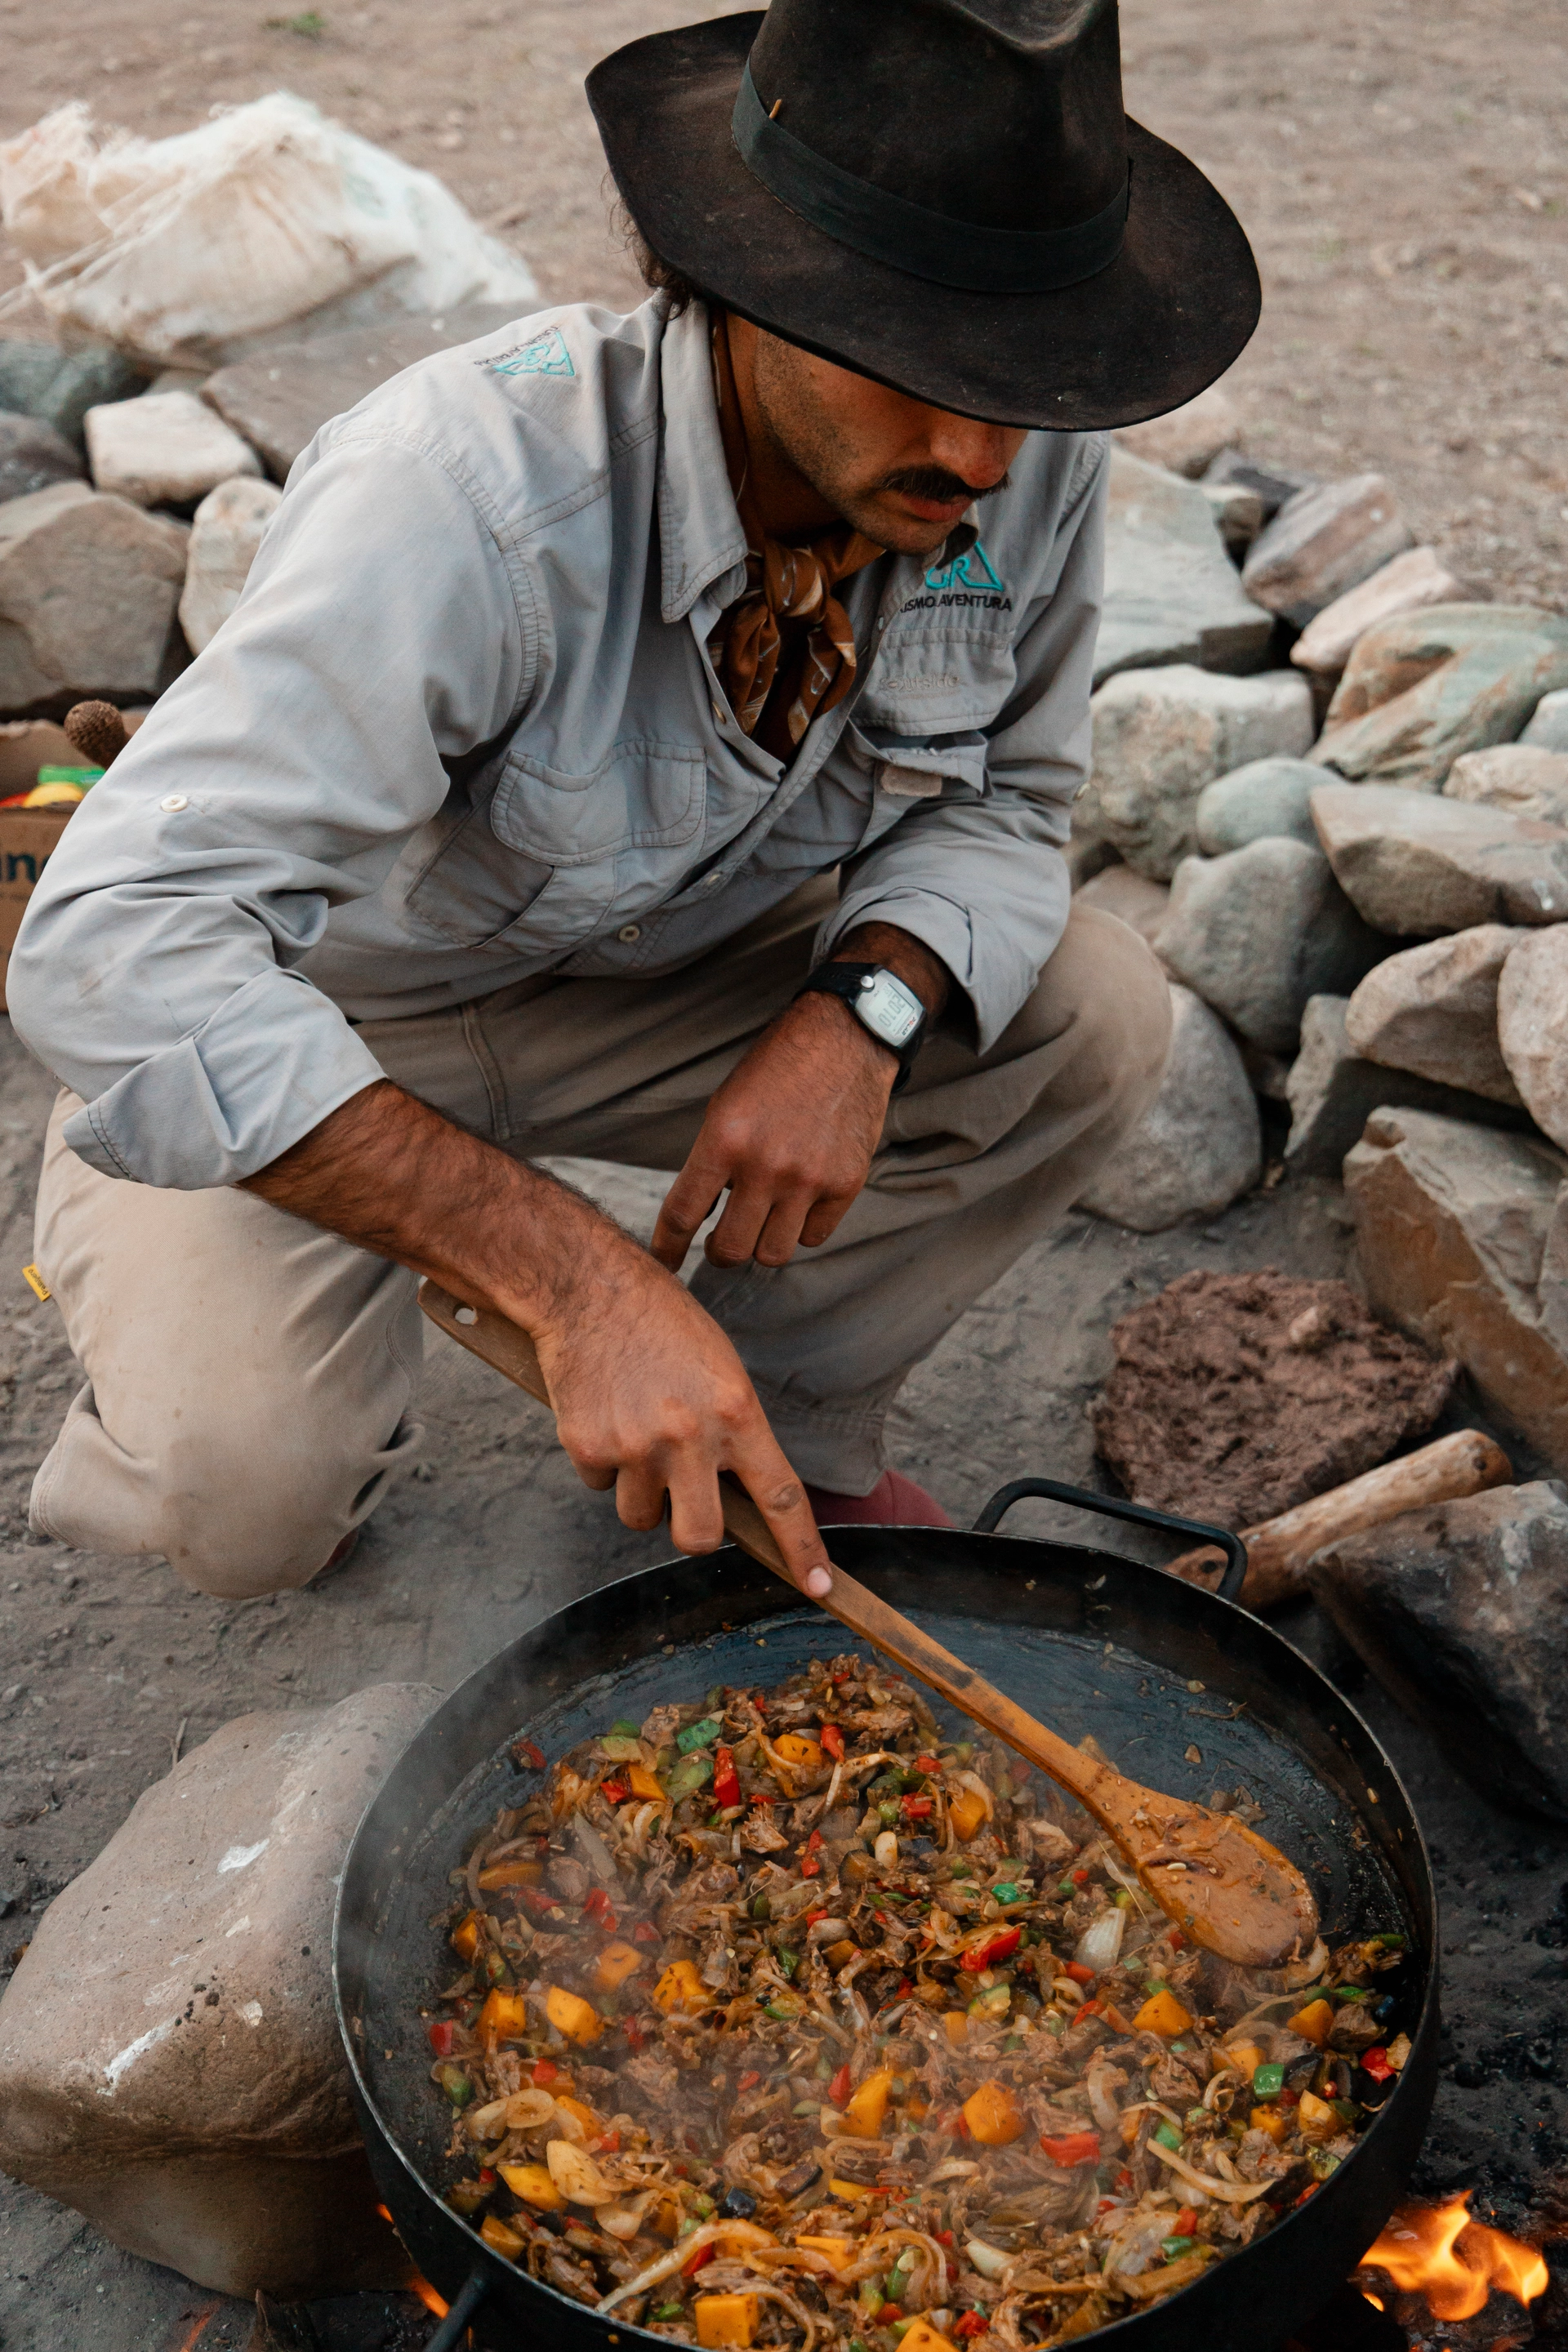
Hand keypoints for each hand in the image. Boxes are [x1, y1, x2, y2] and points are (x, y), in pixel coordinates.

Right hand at [532, 1246, 831, 1590]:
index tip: (818, 1585)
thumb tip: (732, 1489)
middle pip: (699, 1536)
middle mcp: (690, 1436)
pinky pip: (600, 1485)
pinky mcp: (589, 1447)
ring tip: (634, 1430)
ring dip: (639, 1491)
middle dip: (692, 1532)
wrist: (587, 1287)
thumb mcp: (719, 1365)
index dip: (801, 1547)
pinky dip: (602, 1462)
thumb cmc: (660, 1321)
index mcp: (736, 1411)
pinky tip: (603, 1413)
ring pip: (640, 1516)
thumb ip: (732, 1428)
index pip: (780, 1495)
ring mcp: (637, 1446)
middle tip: (681, 1501)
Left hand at [651, 988, 895, 1270]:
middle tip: (721, 1242)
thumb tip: (699, 1216)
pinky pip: (813, 1237)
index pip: (683, 1214)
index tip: (664, 1264)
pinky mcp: (846, 1184)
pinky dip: (800, 1229)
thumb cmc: (776, 1069)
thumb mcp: (727, 1106)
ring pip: (772, 1254)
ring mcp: (809, 1179)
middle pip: (730, 1250)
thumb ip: (712, 1161)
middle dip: (719, 1252)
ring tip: (761, 1223)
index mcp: (725, 1140)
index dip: (667, 1248)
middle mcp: (765, 1165)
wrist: (843, 1039)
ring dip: (761, 1244)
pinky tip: (798, 1206)